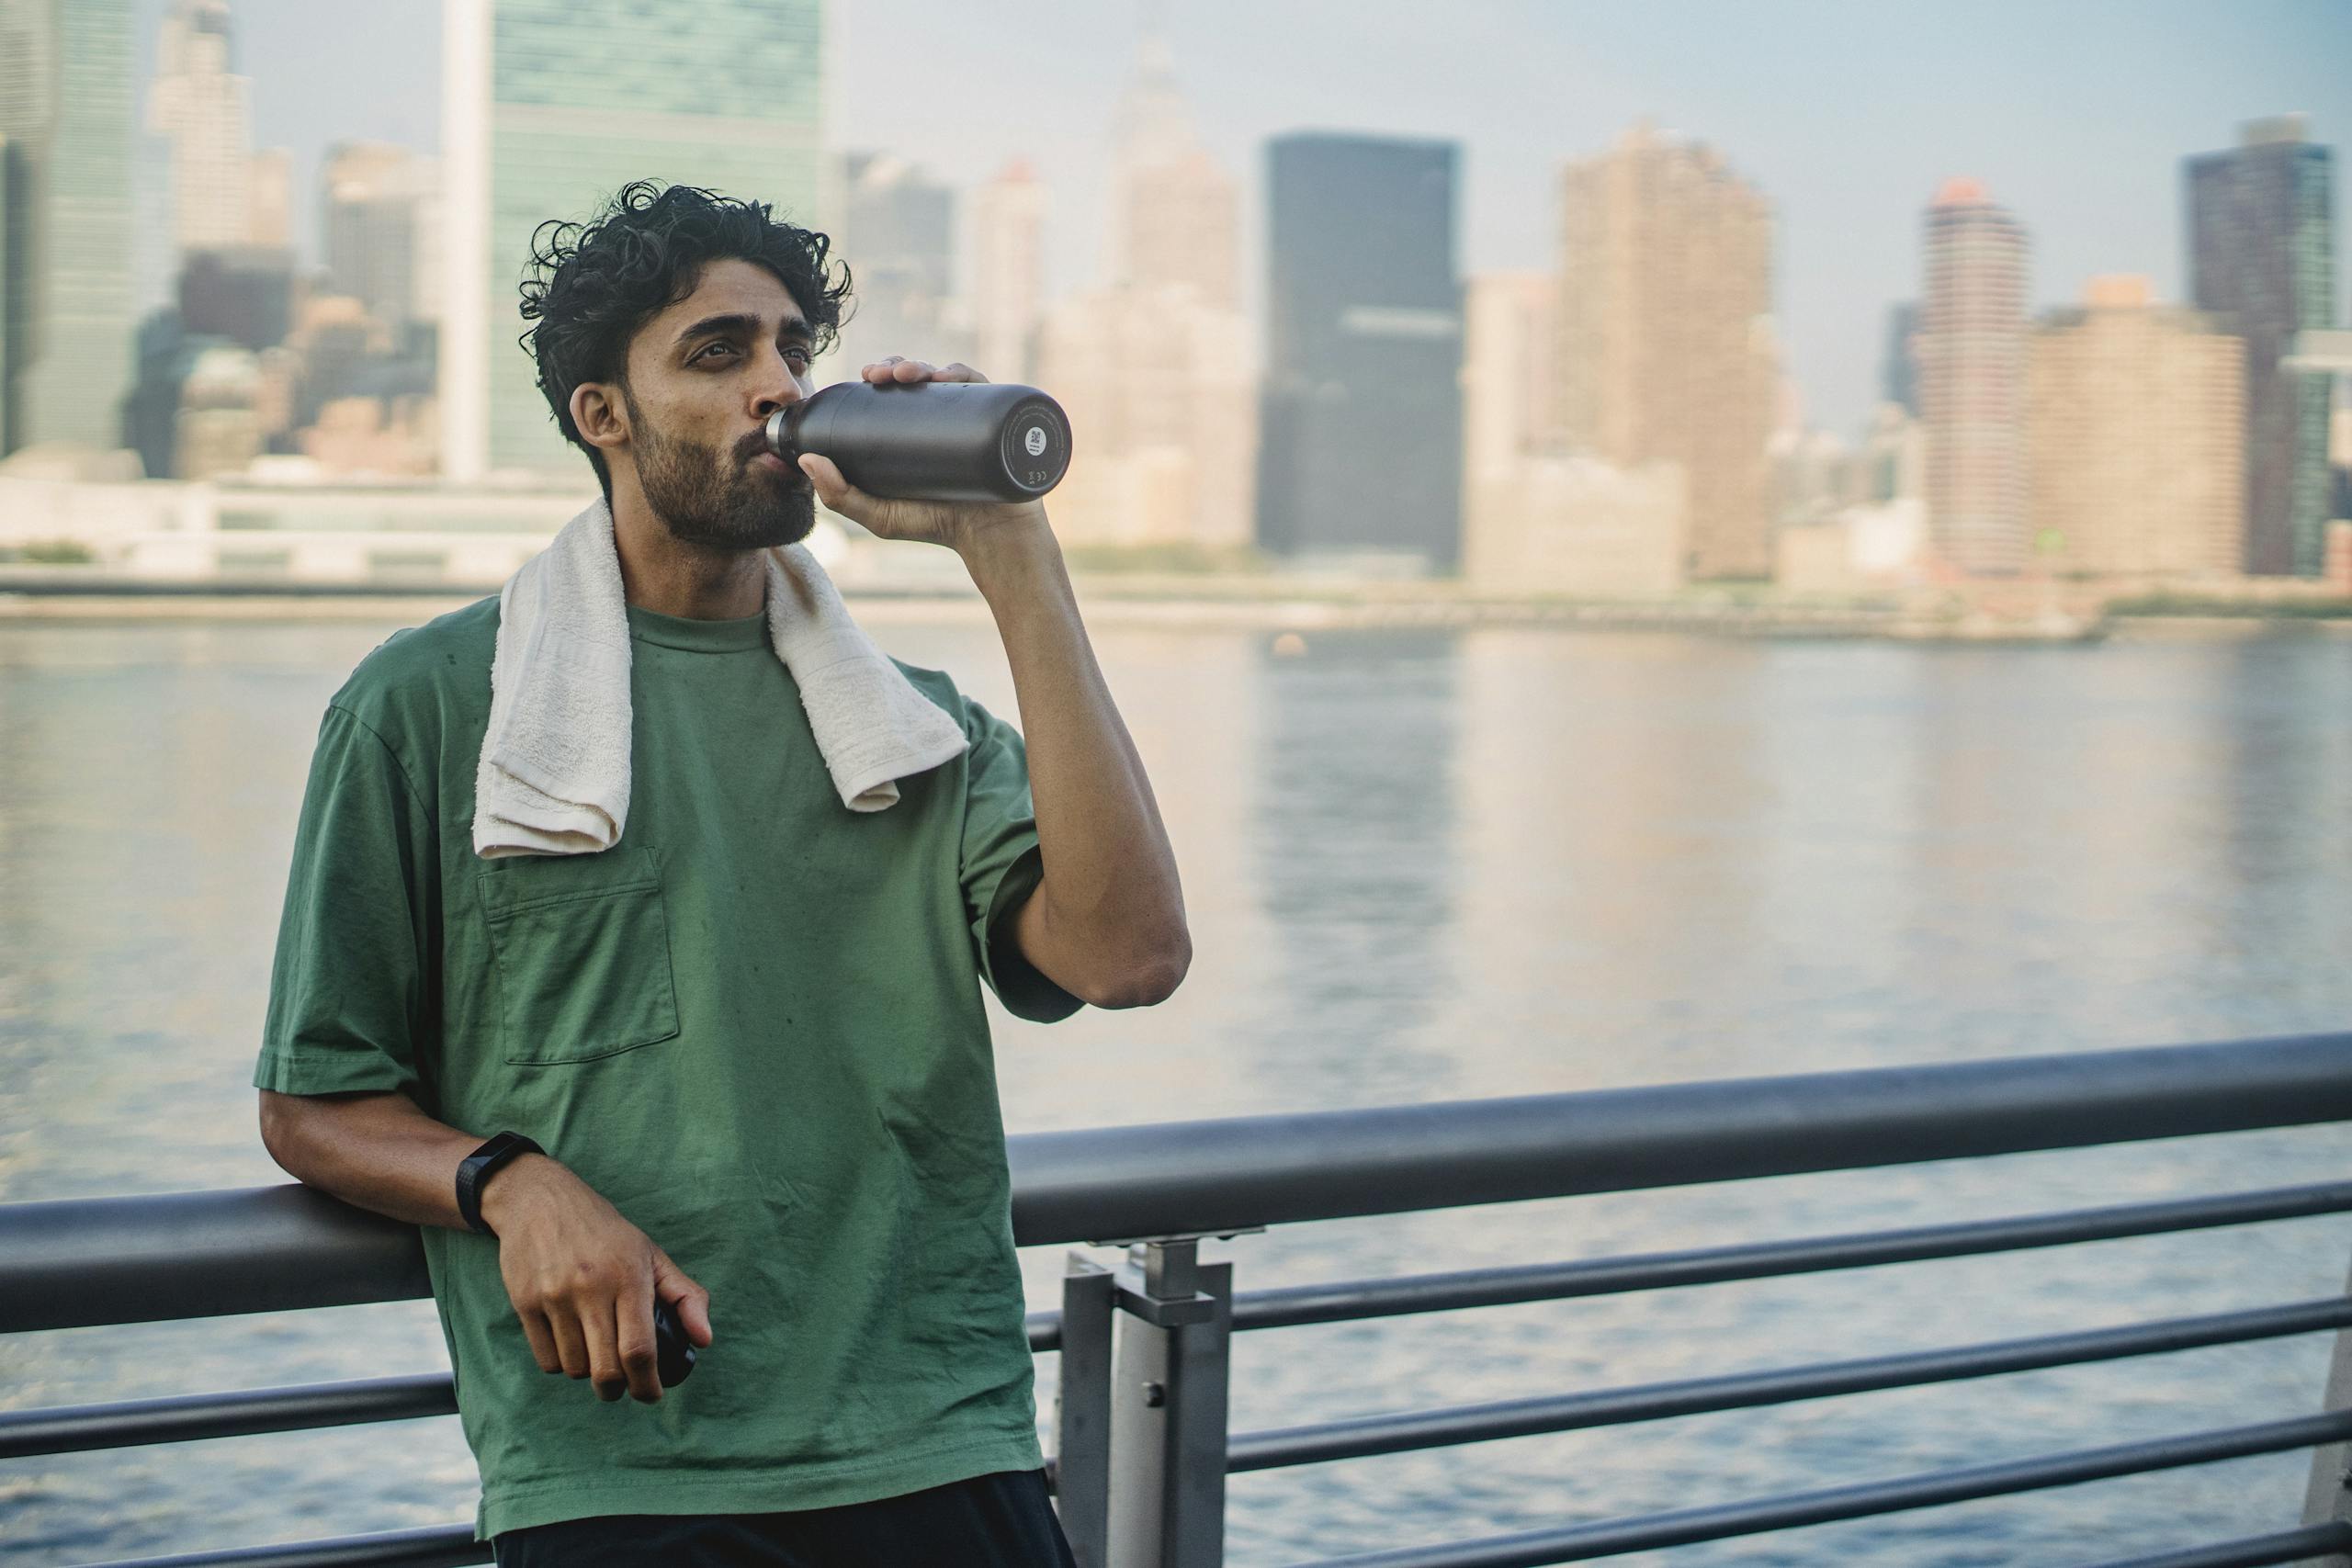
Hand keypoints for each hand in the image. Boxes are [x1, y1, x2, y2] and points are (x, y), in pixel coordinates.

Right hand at [480, 1155, 713, 1404]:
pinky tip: (570, 1344)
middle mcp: (591, 1287)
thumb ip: (685, 1297)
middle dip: (618, 1389)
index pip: (639, 1349)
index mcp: (629, 1276)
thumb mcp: (650, 1254)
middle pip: (606, 1369)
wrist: (541, 1201)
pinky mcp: (525, 1303)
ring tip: (595, 1353)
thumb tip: (705, 1340)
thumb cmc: (604, 1233)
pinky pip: (546, 1360)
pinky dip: (561, 1364)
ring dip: (588, 1373)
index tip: (653, 1394)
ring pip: (574, 1369)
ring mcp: (554, 1296)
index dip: (648, 1384)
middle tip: (623, 1386)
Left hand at [796, 356, 1049, 553]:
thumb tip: (805, 460)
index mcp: (915, 430)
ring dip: (923, 364)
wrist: (990, 537)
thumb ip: (839, 495)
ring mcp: (970, 417)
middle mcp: (943, 418)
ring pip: (945, 377)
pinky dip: (962, 374)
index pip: (896, 390)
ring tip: (907, 374)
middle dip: (896, 365)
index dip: (880, 373)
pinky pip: (980, 387)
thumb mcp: (879, 515)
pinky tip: (944, 377)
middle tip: (880, 375)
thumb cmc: (935, 526)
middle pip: (918, 378)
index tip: (865, 376)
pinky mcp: (997, 420)